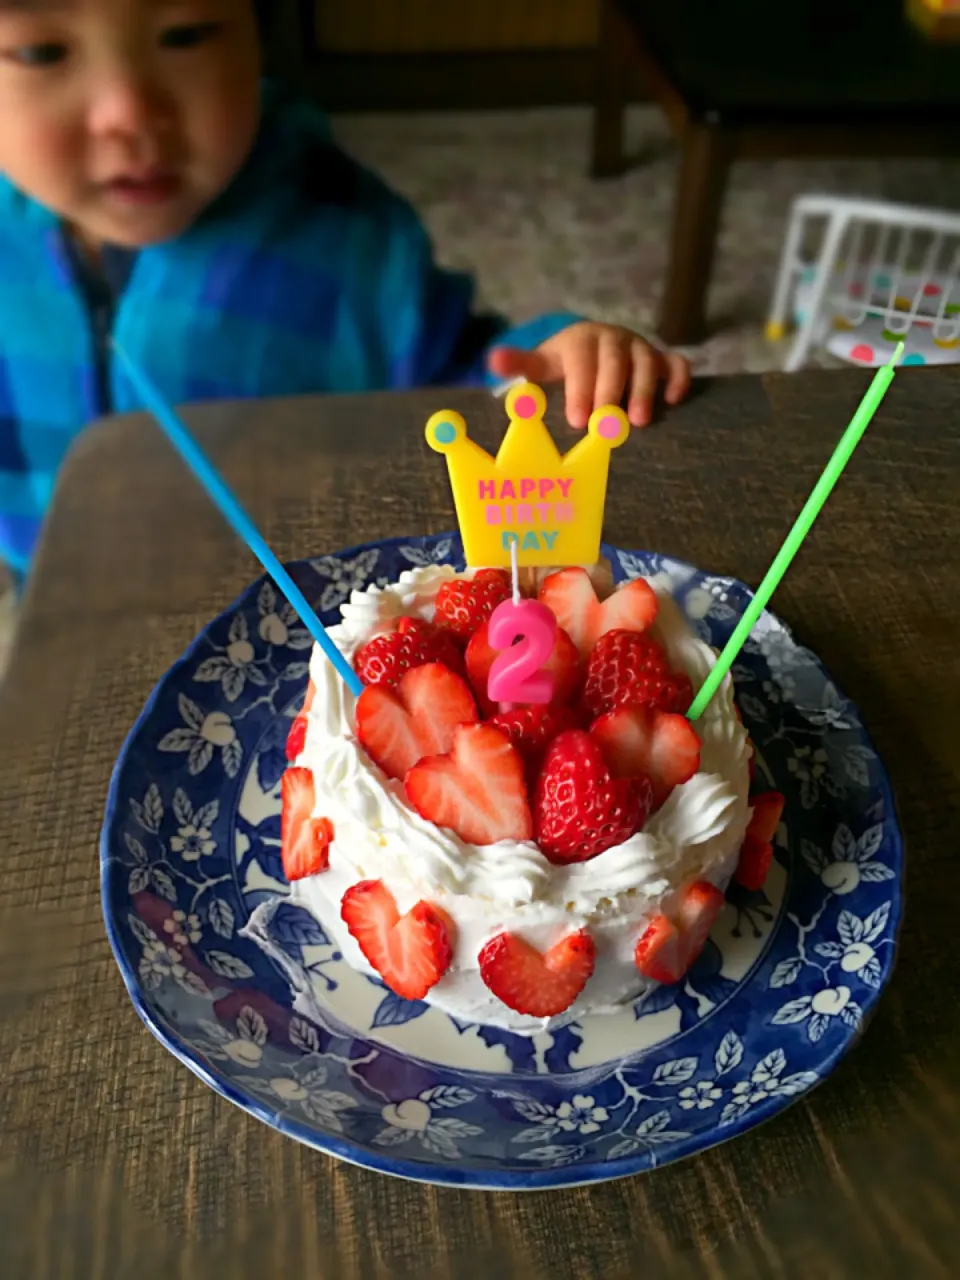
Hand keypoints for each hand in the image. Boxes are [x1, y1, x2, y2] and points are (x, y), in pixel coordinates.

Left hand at [487, 321, 690, 428]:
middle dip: (612, 392)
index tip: (577, 420)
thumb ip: (521, 364)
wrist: (595, 346)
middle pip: (616, 361)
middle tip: (608, 426)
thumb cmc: (566, 364)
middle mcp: (613, 338)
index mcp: (581, 339)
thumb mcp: (542, 364)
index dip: (580, 388)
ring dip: (645, 390)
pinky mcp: (662, 358)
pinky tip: (673, 401)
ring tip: (640, 422)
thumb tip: (492, 359)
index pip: (581, 360)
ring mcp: (641, 347)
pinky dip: (678, 378)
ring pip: (648, 361)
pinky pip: (677, 363)